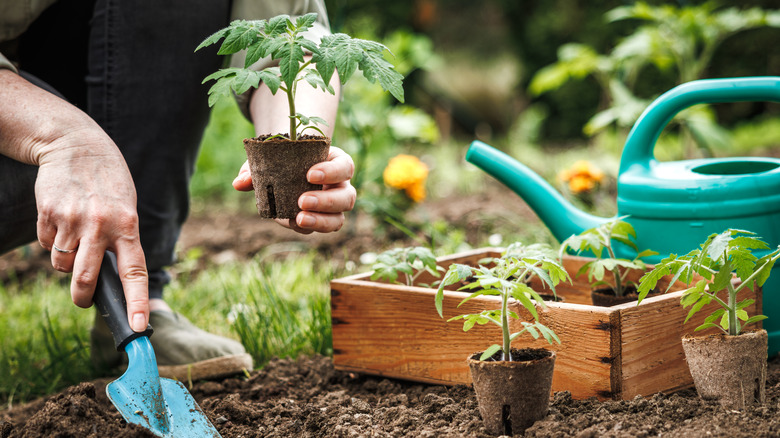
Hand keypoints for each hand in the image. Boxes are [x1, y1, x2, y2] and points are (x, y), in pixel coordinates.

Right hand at [34, 134, 149, 331]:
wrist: (76, 145)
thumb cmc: (108, 183)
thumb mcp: (126, 207)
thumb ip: (121, 240)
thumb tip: (110, 279)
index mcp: (128, 225)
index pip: (134, 272)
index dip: (137, 302)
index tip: (139, 327)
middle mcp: (100, 225)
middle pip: (86, 279)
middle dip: (83, 297)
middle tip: (84, 301)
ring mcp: (72, 220)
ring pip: (62, 265)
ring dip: (66, 262)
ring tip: (75, 238)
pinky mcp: (48, 214)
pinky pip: (46, 245)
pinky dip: (52, 241)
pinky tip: (62, 219)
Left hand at [233, 146, 355, 232]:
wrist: (285, 169)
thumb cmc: (283, 159)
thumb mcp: (270, 157)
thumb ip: (255, 168)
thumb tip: (239, 183)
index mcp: (336, 163)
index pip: (345, 166)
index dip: (332, 172)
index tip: (310, 175)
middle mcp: (340, 186)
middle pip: (346, 197)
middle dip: (326, 201)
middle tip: (302, 201)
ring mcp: (333, 207)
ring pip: (338, 219)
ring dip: (320, 221)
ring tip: (298, 218)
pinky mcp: (322, 221)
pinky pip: (321, 229)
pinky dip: (306, 227)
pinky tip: (290, 221)